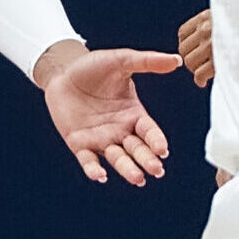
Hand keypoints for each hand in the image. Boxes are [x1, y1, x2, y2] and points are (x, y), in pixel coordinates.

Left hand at [34, 42, 178, 185]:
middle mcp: (120, 131)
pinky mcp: (79, 144)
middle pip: (137, 150)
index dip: (156, 141)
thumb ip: (147, 61)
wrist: (62, 72)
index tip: (163, 150)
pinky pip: (88, 160)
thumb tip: (176, 60)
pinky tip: (100, 176)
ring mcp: (100, 139)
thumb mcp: (121, 61)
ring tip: (138, 179)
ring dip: (128, 169)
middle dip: (147, 160)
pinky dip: (94, 169)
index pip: (149, 131)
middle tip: (156, 170)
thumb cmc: (93, 67)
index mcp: (134, 114)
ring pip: (118, 159)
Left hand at [177, 8, 214, 86]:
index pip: (183, 33)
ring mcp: (211, 45)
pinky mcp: (217, 61)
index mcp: (206, 17)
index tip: (194, 50)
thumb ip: (213, 25)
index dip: (187, 44)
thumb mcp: (228, 19)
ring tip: (204, 72)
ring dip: (195, 69)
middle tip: (200, 64)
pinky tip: (204, 81)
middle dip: (189, 58)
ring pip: (189, 62)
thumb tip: (202, 37)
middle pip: (183, 49)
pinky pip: (199, 74)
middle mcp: (206, 30)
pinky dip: (200, 80)